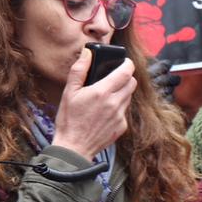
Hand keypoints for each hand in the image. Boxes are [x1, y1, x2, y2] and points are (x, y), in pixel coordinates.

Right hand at [51, 46, 136, 160]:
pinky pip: (124, 111)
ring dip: (122, 92)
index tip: (124, 62)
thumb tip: (88, 53)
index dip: (127, 64)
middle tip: (115, 77)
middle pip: (132, 83)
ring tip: (107, 95)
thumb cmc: (69, 120)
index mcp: (102, 92)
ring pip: (129, 96)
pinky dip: (118, 107)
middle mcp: (115, 103)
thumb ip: (79, 70)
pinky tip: (105, 111)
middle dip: (126, 77)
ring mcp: (120, 116)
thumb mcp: (69, 92)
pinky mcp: (121, 127)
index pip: (126, 72)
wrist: (73, 148)